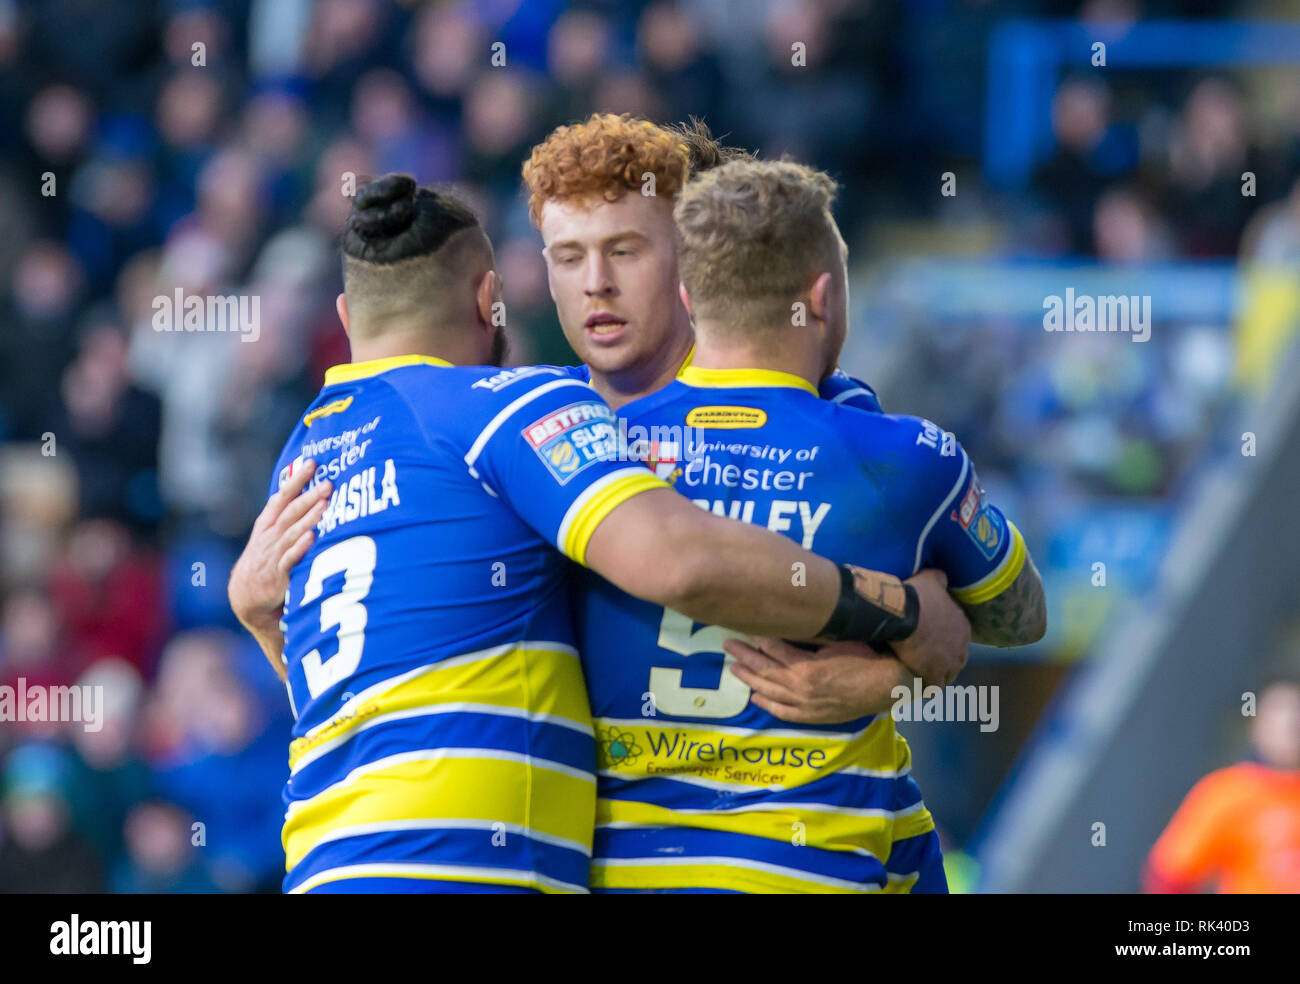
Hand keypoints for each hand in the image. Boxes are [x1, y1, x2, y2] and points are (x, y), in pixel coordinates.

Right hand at [228, 460, 330, 635]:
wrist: (246, 596)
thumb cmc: (266, 560)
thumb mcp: (269, 535)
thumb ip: (285, 515)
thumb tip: (307, 490)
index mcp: (268, 523)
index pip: (282, 497)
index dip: (296, 480)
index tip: (311, 463)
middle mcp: (271, 536)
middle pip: (291, 512)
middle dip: (309, 496)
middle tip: (327, 483)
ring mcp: (274, 554)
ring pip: (293, 532)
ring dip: (309, 518)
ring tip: (324, 504)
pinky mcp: (278, 574)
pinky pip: (290, 558)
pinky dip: (300, 547)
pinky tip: (312, 537)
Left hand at [722, 636, 911, 723]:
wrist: (888, 685)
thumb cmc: (865, 656)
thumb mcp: (837, 640)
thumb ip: (811, 636)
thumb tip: (791, 621)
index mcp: (806, 667)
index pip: (773, 649)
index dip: (759, 637)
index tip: (746, 627)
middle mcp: (801, 688)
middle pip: (765, 669)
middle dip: (744, 656)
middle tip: (728, 644)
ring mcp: (805, 705)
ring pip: (769, 691)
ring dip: (750, 678)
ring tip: (734, 667)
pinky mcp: (813, 716)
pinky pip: (783, 712)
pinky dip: (767, 704)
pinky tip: (755, 696)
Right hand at [889, 568, 969, 687]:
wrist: (904, 614)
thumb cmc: (918, 596)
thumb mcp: (931, 579)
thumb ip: (940, 579)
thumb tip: (942, 577)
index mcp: (963, 625)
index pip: (959, 638)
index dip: (946, 640)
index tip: (933, 640)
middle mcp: (962, 646)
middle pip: (957, 659)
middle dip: (945, 660)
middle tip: (928, 658)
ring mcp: (949, 663)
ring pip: (948, 675)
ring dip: (938, 675)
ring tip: (922, 673)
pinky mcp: (934, 674)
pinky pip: (933, 687)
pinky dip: (926, 687)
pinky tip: (917, 684)